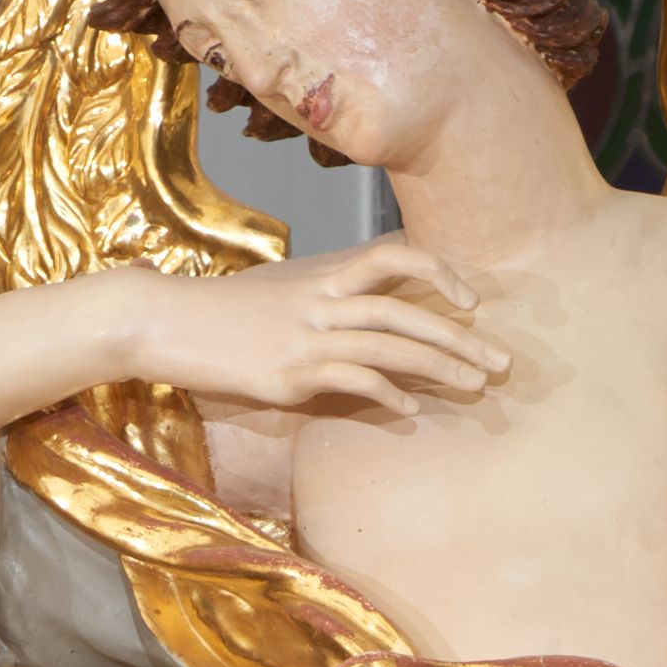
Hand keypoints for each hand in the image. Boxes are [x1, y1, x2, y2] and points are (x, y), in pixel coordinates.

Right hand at [128, 241, 508, 427]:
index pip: (394, 257)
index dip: (439, 273)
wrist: (164, 321)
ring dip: (440, 366)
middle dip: (461, 336)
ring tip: (476, 386)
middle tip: (502, 362)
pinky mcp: (290, 373)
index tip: (473, 300)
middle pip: (406, 308)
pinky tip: (412, 409)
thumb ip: (324, 299)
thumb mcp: (279, 292)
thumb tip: (360, 316)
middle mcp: (322, 300)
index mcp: (322, 275)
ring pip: (390, 344)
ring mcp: (307, 336)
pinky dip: (388, 393)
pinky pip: (352, 380)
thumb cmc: (222, 312)